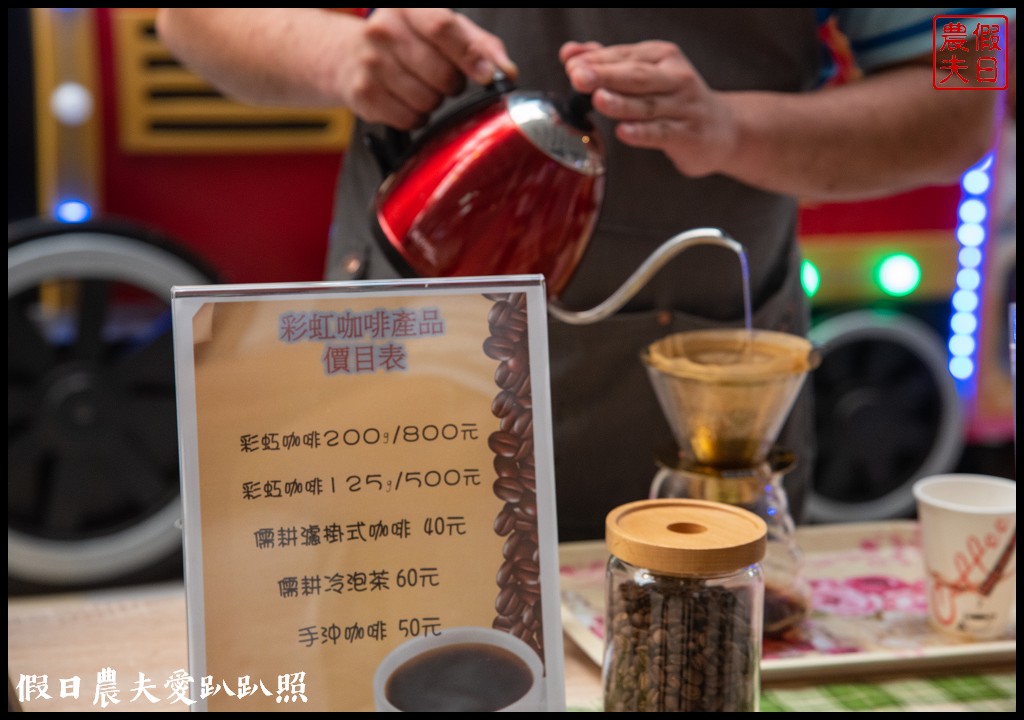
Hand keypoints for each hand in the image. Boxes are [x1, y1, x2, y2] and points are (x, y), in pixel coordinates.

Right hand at [339, 8, 516, 128]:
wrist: (349, 55)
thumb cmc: (406, 41)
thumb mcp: (443, 31)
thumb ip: (479, 46)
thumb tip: (505, 71)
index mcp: (407, 7)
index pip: (443, 28)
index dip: (470, 56)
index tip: (486, 75)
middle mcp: (384, 30)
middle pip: (441, 72)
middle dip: (452, 84)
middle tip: (443, 78)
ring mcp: (370, 63)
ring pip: (427, 101)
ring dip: (434, 101)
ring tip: (421, 87)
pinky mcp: (363, 94)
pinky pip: (409, 119)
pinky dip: (416, 117)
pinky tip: (406, 101)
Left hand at [560, 40, 736, 177]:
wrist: (722, 128)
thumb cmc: (674, 100)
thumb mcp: (645, 74)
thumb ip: (607, 64)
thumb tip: (570, 53)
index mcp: (661, 57)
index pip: (624, 56)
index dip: (596, 61)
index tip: (571, 65)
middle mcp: (675, 77)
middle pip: (636, 76)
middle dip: (605, 75)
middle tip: (579, 76)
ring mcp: (684, 107)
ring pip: (648, 105)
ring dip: (621, 102)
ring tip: (598, 99)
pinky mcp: (688, 135)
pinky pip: (662, 133)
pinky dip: (643, 133)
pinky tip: (625, 132)